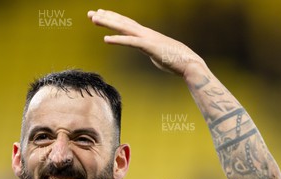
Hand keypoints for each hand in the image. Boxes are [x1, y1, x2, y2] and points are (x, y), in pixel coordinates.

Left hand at [87, 9, 204, 75]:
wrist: (190, 64)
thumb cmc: (176, 61)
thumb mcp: (158, 54)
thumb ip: (150, 50)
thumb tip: (148, 51)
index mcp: (147, 35)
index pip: (127, 24)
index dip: (113, 18)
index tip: (101, 14)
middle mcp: (145, 33)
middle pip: (122, 22)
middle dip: (106, 17)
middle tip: (90, 13)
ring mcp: (147, 39)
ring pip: (124, 28)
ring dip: (108, 23)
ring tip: (94, 19)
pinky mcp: (149, 47)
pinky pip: (130, 43)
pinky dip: (118, 40)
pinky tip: (106, 39)